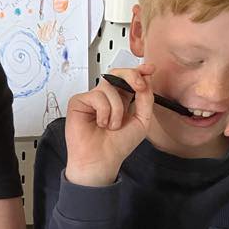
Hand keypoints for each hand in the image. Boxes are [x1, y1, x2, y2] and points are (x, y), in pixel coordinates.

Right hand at [64, 65, 155, 186]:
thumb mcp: (141, 121)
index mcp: (122, 100)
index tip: (150, 69)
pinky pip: (97, 95)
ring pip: (109, 86)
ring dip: (117, 108)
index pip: (130, 80)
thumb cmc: (118, 146)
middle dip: (131, 76)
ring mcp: (92, 99)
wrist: (101, 160)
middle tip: (139, 86)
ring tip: (112, 126)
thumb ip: (145, 99)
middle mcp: (107, 98)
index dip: (140, 71)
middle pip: (118, 74)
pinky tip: (100, 123)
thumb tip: (146, 79)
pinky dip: (104, 111)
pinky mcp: (79, 101)